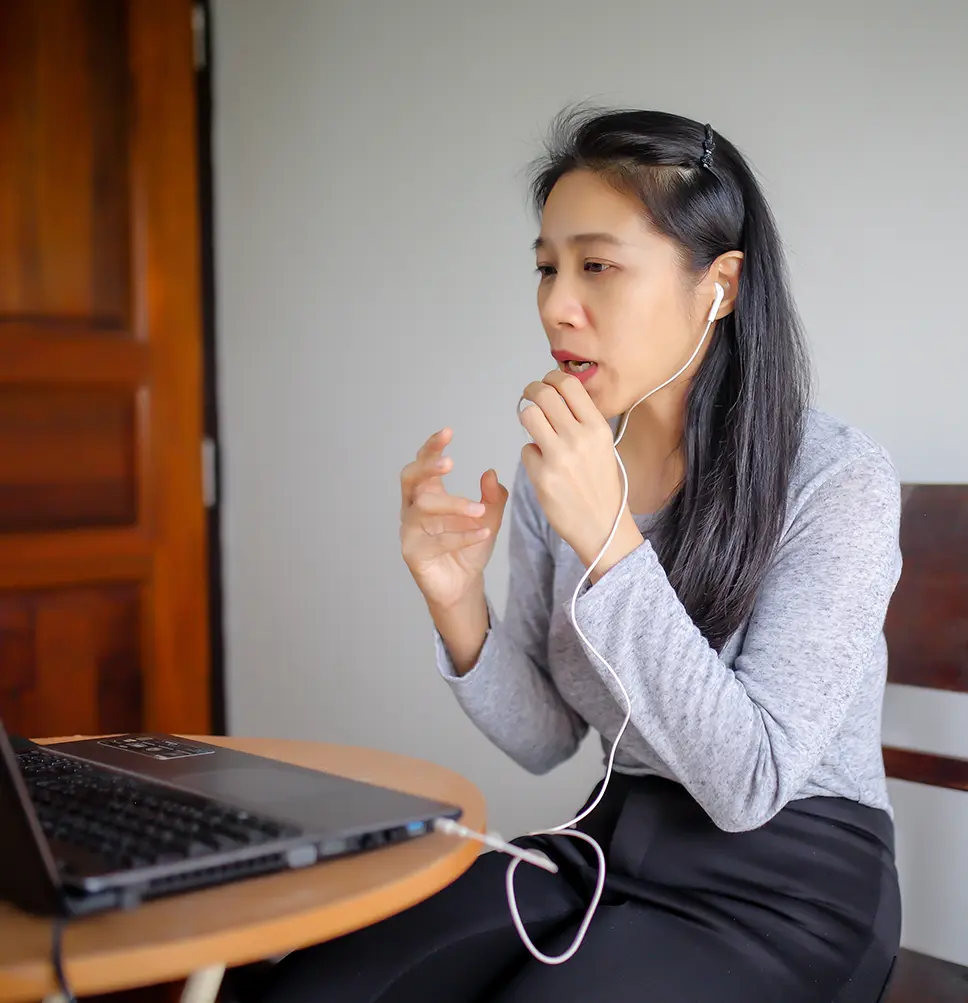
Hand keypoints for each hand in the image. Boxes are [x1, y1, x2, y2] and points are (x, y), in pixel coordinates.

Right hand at [399, 428, 507, 609]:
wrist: (463, 584)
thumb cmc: (469, 546)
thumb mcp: (489, 518)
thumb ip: (492, 497)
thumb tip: (491, 473)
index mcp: (427, 494)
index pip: (423, 463)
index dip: (431, 447)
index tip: (448, 432)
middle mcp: (413, 509)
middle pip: (410, 478)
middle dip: (427, 466)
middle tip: (450, 463)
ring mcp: (410, 531)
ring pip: (423, 507)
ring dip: (453, 505)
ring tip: (479, 510)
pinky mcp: (414, 554)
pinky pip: (437, 540)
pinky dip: (461, 536)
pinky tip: (483, 532)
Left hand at [518, 371, 642, 577]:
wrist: (604, 526)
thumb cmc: (603, 486)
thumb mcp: (603, 446)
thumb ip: (583, 422)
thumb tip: (558, 396)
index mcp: (598, 428)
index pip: (569, 385)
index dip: (552, 378)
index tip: (546, 383)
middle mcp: (579, 438)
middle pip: (543, 394)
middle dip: (531, 390)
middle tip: (530, 395)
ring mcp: (559, 457)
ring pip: (528, 415)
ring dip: (528, 417)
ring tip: (534, 428)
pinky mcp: (542, 476)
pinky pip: (526, 450)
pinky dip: (531, 455)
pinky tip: (544, 467)